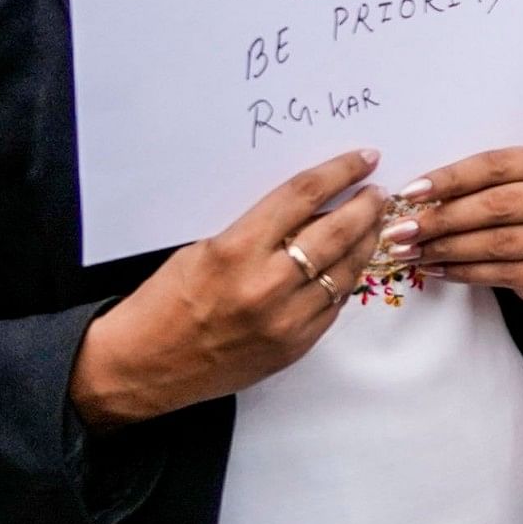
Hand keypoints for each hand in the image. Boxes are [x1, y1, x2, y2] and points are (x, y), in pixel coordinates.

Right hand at [67, 147, 390, 429]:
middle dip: (366, 206)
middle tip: (379, 192)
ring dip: (366, 242)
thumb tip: (309, 210)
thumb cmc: (164, 302)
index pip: (302, 196)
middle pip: (337, 231)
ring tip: (374, 223)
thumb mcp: (203, 250)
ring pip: (346, 270)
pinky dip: (346, 279)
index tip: (363, 158)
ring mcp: (286, 319)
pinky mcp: (295, 346)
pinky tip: (350, 263)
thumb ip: (257, 231)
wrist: (143, 365)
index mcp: (236, 250)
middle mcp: (266, 285)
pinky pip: (335, 304)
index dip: (340, 172)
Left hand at [390, 145, 522, 304]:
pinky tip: (436, 270)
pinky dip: (462, 272)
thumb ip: (483, 183)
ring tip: (409, 252)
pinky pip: (500, 274)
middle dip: (441, 219)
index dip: (450, 178)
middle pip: (495, 205)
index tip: (409, 193)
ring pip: (496, 243)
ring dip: (445, 249)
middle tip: (399, 231)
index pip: (495, 165)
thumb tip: (417, 197)